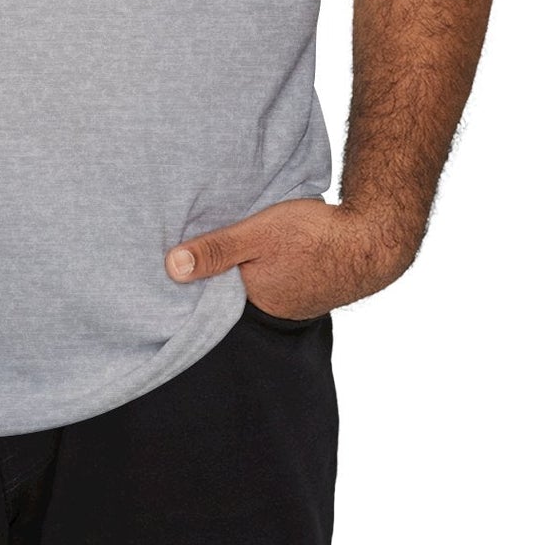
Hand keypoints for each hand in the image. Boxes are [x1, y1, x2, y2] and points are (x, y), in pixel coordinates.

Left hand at [164, 198, 422, 317]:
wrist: (373, 239)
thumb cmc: (313, 236)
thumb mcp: (256, 234)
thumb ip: (216, 250)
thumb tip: (171, 268)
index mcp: (254, 300)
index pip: (212, 298)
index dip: (196, 281)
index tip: (174, 266)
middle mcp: (273, 309)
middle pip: (234, 292)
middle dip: (219, 276)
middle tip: (198, 252)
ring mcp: (295, 300)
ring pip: (258, 285)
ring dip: (247, 269)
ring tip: (232, 248)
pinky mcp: (311, 286)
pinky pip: (279, 279)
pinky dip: (270, 266)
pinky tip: (269, 250)